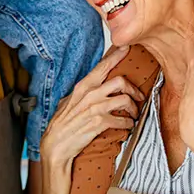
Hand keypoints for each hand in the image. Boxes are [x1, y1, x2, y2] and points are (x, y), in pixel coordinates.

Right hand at [40, 45, 143, 169]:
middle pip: (120, 81)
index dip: (117, 56)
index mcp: (82, 87)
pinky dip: (128, 124)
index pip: (102, 66)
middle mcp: (90, 94)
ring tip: (134, 115)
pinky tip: (127, 126)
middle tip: (138, 97)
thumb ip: (81, 93)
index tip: (127, 48)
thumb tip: (92, 87)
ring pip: (125, 100)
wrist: (56, 145)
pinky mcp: (99, 123)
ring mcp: (95, 108)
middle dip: (134, 89)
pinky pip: (123, 120)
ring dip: (134, 109)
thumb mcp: (68, 102)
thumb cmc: (61, 124)